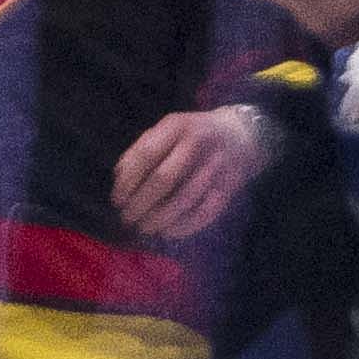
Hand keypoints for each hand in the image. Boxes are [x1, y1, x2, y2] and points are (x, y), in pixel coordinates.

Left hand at [114, 106, 271, 240]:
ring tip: (145, 228)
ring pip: (185, 199)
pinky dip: (185, 226)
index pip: (146, 155)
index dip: (128, 181)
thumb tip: (119, 179)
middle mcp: (197, 144)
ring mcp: (215, 166)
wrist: (241, 136)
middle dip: (141, 203)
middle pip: (164, 179)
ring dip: (160, 218)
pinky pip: (206, 211)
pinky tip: (169, 232)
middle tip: (128, 218)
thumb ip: (143, 149)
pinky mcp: (229, 186)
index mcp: (176, 126)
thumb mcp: (168, 130)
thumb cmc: (193, 135)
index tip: (117, 201)